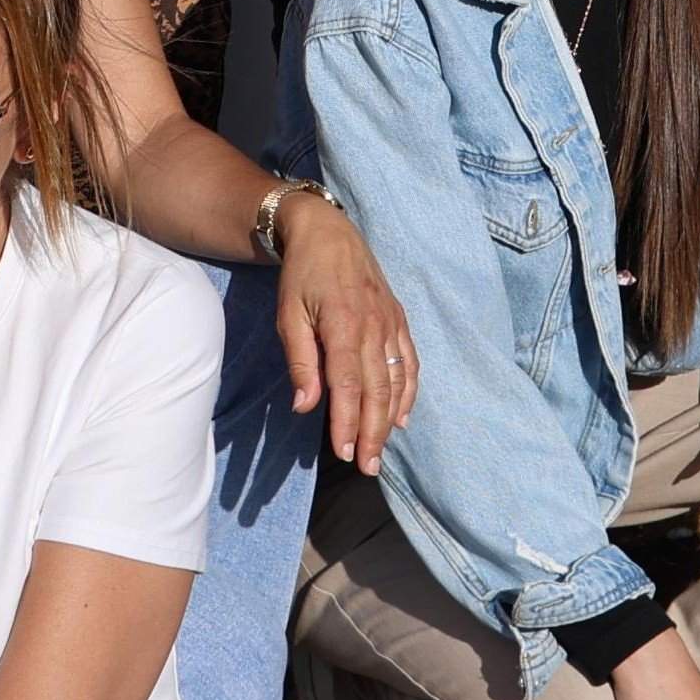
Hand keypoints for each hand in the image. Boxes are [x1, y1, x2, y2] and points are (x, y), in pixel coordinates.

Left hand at [274, 193, 416, 474]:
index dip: (347, 422)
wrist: (329, 231)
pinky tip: (403, 417)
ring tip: (381, 451)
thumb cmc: (302, 275)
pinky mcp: (398, 318)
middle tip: (367, 468)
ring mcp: (390, 322)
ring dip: (391, 419)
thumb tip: (305, 406)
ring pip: (397, 379)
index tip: (342, 453)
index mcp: (344, 325)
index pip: (348, 384)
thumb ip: (301, 360)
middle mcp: (374, 326)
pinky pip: (410, 360)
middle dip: (373, 432)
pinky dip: (410, 391)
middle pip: (378, 389)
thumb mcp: (289, 315)